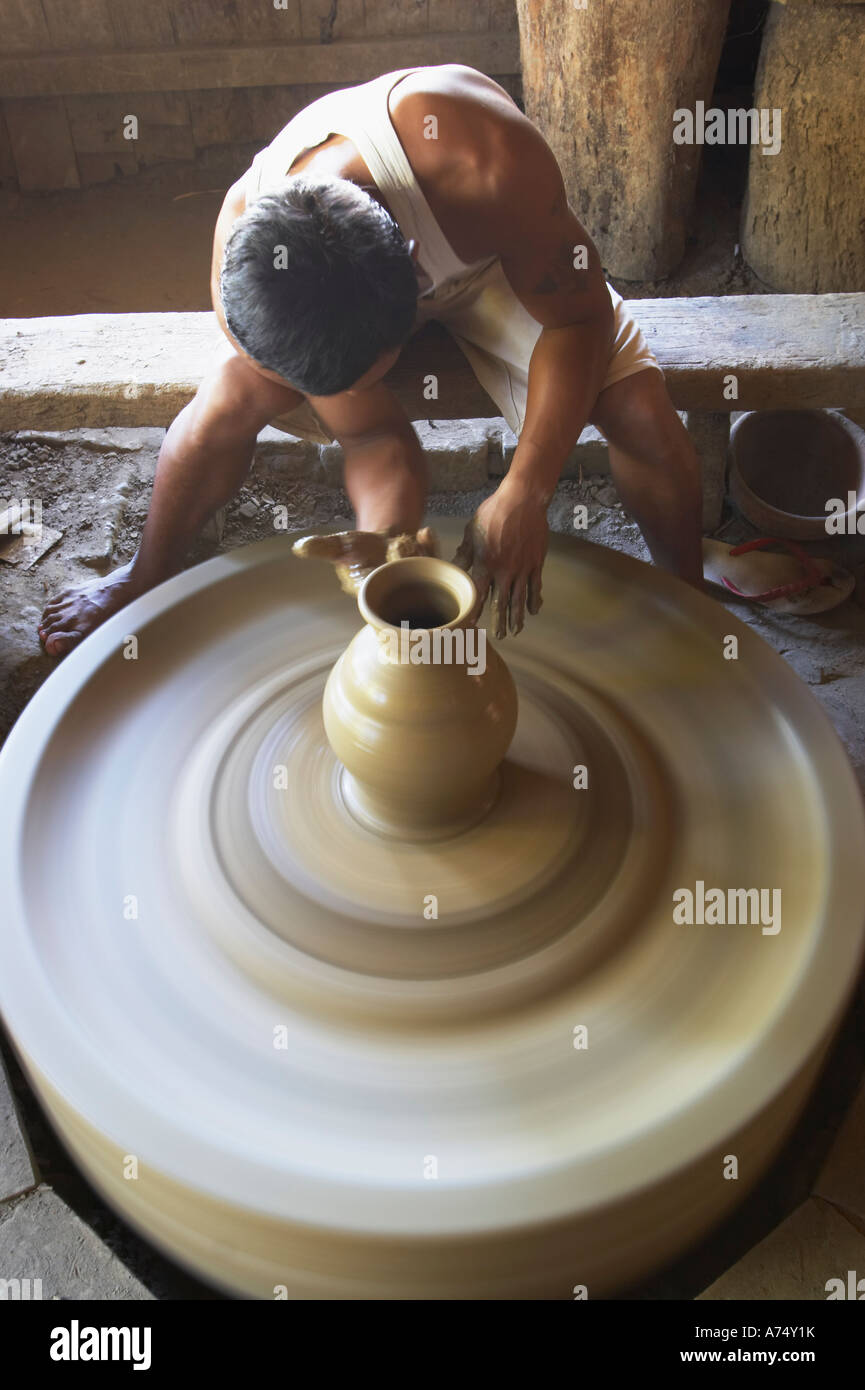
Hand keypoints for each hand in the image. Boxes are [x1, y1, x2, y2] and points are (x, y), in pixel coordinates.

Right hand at [292, 525, 437, 594]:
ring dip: (422, 552)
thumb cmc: (360, 550)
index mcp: (375, 596)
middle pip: (410, 583)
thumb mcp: (340, 546)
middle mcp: (398, 598)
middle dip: (408, 558)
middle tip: (400, 542)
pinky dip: (433, 548)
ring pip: (427, 574)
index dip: (392, 566)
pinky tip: (425, 533)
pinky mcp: (433, 578)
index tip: (390, 548)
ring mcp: (418, 588)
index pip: (386, 587)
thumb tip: (299, 547)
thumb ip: (322, 548)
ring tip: (413, 537)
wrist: (382, 541)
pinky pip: (439, 567)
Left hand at [454, 478, 546, 637]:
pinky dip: (534, 600)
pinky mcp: (536, 562)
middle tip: (498, 636)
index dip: (474, 612)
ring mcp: (523, 568)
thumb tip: (452, 569)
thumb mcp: (471, 532)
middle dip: (499, 621)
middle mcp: (505, 570)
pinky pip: (535, 586)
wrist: (523, 500)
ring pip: (519, 598)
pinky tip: (533, 611)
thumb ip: (464, 554)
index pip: (477, 594)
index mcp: (486, 563)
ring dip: (517, 617)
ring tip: (515, 631)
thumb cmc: (493, 513)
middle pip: (501, 602)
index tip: (470, 626)